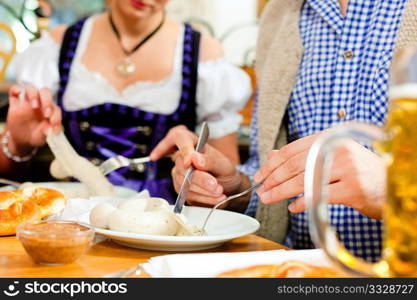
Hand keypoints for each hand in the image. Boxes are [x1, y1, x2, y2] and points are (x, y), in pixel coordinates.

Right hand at [6, 85, 61, 155]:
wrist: (24, 140)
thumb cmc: (37, 137)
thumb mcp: (42, 137)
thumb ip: (47, 132)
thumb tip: (49, 128)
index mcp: (50, 111)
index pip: (56, 108)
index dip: (57, 117)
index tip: (54, 127)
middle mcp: (40, 104)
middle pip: (45, 92)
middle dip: (47, 101)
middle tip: (46, 114)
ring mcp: (27, 103)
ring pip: (31, 89)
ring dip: (34, 95)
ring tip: (34, 106)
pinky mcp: (15, 105)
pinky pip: (13, 92)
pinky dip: (15, 89)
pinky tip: (17, 92)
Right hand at [150, 125, 246, 207]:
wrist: (227, 185)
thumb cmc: (223, 169)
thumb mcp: (223, 163)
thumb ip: (210, 160)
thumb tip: (195, 159)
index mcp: (193, 143)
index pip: (181, 138)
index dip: (184, 150)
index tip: (189, 162)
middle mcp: (182, 156)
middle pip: (182, 166)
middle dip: (200, 178)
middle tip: (215, 184)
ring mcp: (179, 172)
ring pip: (183, 182)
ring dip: (203, 190)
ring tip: (218, 191)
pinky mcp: (180, 187)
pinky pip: (186, 194)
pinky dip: (203, 198)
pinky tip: (215, 197)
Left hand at [254, 132, 384, 219]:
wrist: (389, 184)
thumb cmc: (356, 170)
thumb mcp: (329, 156)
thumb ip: (301, 155)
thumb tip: (271, 156)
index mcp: (329, 137)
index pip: (291, 150)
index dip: (271, 164)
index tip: (259, 175)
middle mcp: (337, 148)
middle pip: (293, 166)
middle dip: (272, 180)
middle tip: (260, 190)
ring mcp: (346, 168)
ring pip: (302, 181)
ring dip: (280, 192)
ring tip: (268, 198)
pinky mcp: (352, 189)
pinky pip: (318, 196)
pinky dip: (301, 203)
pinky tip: (292, 207)